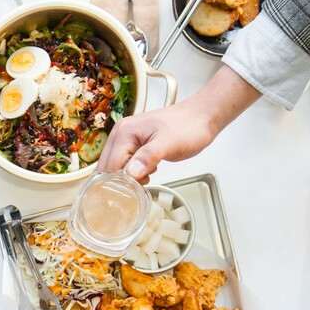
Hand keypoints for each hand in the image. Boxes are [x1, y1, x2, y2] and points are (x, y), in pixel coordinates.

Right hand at [96, 100, 217, 183]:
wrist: (202, 117)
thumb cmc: (189, 126)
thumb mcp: (170, 143)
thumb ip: (149, 157)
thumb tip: (131, 173)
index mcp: (124, 132)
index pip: (110, 166)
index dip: (118, 183)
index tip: (131, 193)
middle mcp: (120, 134)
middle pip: (107, 167)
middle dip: (118, 182)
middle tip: (137, 190)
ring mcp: (126, 139)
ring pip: (114, 168)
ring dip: (126, 179)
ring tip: (145, 180)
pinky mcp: (134, 145)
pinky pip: (124, 164)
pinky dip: (132, 174)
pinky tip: (146, 175)